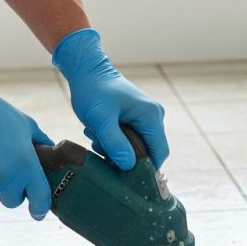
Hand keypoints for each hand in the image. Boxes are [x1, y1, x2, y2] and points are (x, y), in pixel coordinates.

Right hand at [0, 58, 53, 219]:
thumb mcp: (27, 126)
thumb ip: (42, 145)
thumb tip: (54, 157)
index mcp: (27, 164)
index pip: (40, 197)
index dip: (40, 208)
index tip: (38, 213)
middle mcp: (8, 175)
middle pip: (13, 201)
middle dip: (9, 190)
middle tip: (3, 170)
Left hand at [52, 28, 168, 169]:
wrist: (86, 71)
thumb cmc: (92, 91)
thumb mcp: (100, 120)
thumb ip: (115, 143)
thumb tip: (129, 166)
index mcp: (151, 116)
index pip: (159, 153)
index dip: (145, 168)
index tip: (124, 174)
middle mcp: (155, 116)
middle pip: (148, 151)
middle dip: (126, 156)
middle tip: (102, 149)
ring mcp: (147, 116)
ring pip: (138, 146)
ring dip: (117, 148)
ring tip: (97, 137)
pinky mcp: (137, 117)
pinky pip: (132, 138)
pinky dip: (116, 141)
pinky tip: (100, 133)